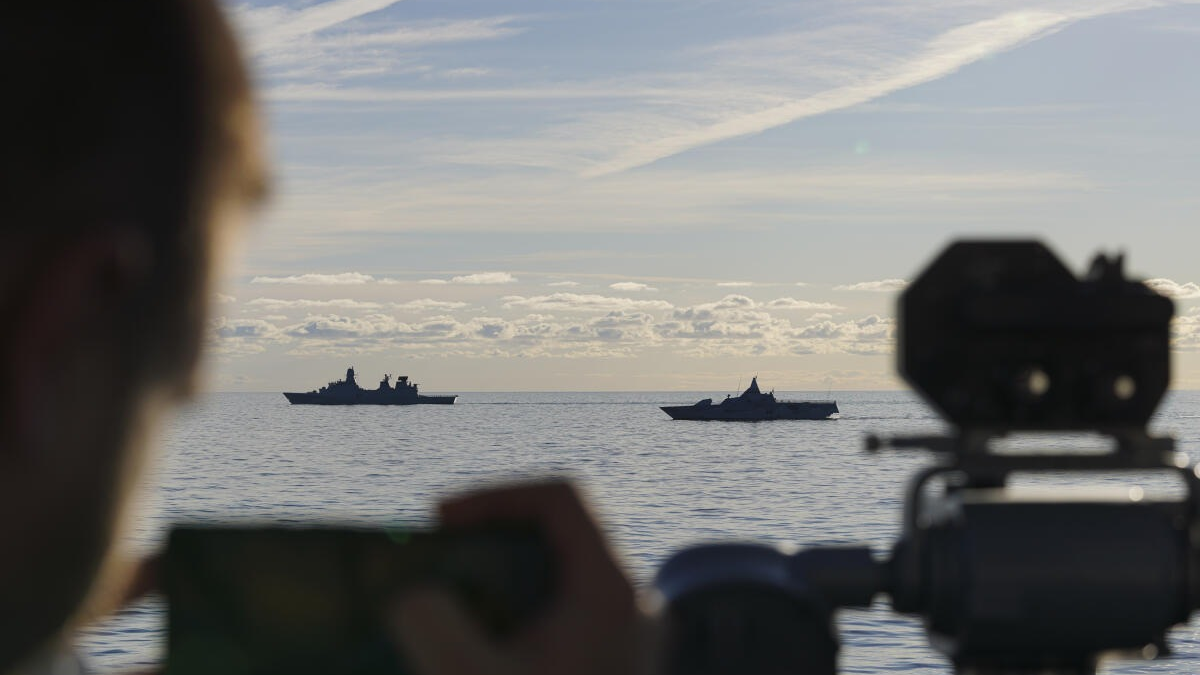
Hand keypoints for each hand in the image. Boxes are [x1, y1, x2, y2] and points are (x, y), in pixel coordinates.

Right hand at [392, 480, 652, 674]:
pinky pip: (563, 609)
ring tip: (445, 597)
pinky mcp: (614, 663)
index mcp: (610, 588)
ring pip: (560, 571)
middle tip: (433, 554)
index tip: (436, 522)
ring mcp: (627, 633)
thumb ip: (432, 628)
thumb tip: (412, 596)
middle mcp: (629, 600)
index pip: (560, 497)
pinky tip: (474, 642)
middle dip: (489, 533)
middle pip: (560, 529)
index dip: (495, 494)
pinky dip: (515, 610)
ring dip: (498, 574)